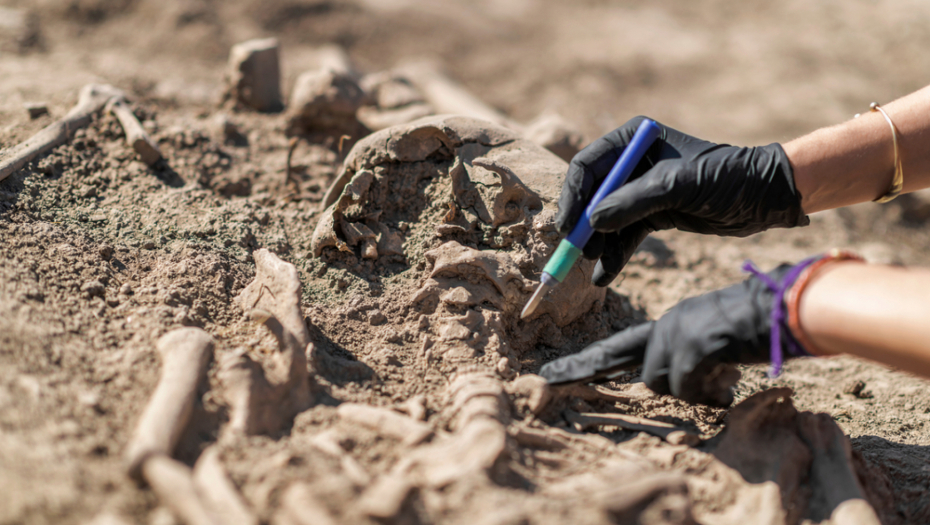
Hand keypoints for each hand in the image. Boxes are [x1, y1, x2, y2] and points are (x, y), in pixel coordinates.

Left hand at [539, 264, 793, 405]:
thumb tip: (682, 384)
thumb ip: (693, 362)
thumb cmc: (762, 325)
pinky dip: (708, 394)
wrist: (788, 306)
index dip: (590, 362)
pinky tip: (729, 386)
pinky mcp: (692, 345)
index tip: (559, 372)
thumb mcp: (717, 343)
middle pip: (616, 356)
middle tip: (548, 379)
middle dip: (581, 369)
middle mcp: (667, 324)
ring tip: (723, 381)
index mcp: (672, 323)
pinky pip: (685, 387)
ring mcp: (677, 333)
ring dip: (690, 392)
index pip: (620, 346)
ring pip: (659, 383)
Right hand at [555, 116, 808, 285]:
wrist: (766, 198)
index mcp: (634, 140)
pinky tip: (605, 276)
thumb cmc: (726, 178)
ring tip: (593, 266)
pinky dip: (615, 255)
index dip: (574, 196)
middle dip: (583, 224)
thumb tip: (592, 223)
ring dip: (598, 243)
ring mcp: (642, 191)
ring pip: (607, 220)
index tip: (568, 225)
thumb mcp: (677, 186)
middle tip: (575, 251)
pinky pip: (625, 236)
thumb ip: (632, 202)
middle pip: (592, 195)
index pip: (588, 166)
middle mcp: (633, 163)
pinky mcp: (654, 214)